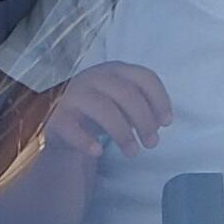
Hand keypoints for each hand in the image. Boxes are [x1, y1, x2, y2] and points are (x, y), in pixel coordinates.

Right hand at [46, 62, 172, 160]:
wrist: (57, 119)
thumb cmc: (98, 109)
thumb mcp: (121, 102)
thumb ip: (141, 106)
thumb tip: (159, 122)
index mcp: (114, 70)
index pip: (144, 77)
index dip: (160, 99)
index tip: (167, 123)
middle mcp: (94, 77)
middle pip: (127, 93)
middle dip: (144, 120)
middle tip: (152, 143)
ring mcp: (74, 95)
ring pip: (103, 108)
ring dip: (123, 133)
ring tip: (133, 153)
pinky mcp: (57, 116)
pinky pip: (72, 128)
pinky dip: (86, 140)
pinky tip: (98, 152)